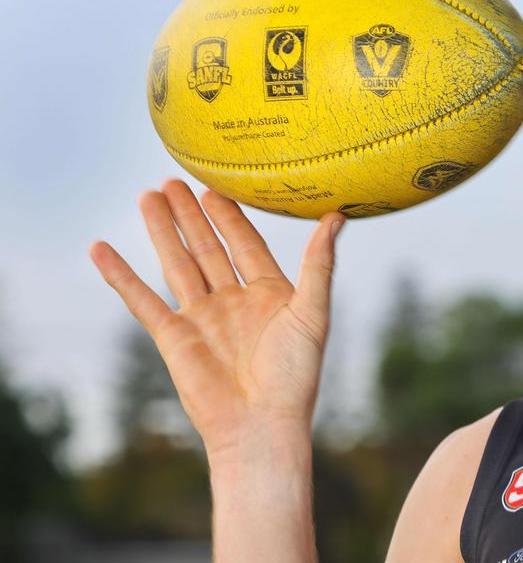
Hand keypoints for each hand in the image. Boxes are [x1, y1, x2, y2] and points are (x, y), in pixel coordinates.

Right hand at [88, 179, 346, 457]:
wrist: (261, 426)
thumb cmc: (296, 376)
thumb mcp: (313, 312)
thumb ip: (319, 264)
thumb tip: (337, 217)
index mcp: (269, 294)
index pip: (245, 244)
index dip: (229, 216)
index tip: (213, 187)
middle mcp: (233, 302)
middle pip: (207, 248)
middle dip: (190, 215)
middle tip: (171, 181)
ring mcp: (202, 318)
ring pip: (177, 264)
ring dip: (161, 232)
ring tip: (146, 197)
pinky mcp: (173, 338)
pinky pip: (142, 300)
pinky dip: (120, 275)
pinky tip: (101, 249)